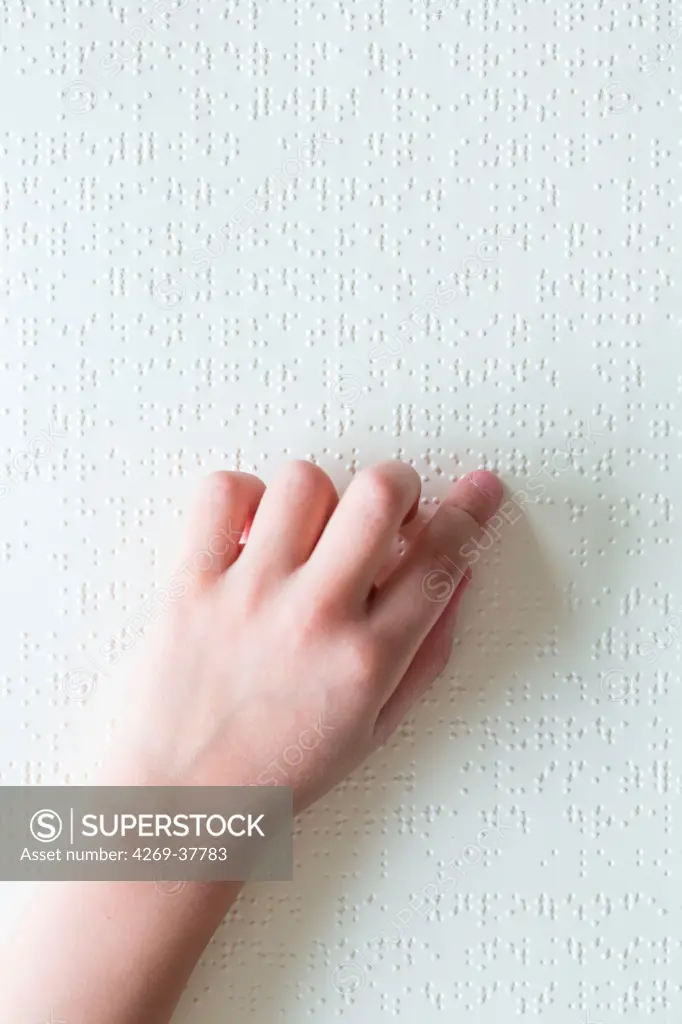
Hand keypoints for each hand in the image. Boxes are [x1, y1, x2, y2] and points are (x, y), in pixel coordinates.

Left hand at [109, 460, 502, 811]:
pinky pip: (224, 494)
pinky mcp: (192, 584)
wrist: (180, 806)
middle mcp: (316, 618)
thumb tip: (456, 580)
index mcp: (369, 660)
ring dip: (317, 496)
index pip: (441, 558)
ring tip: (305, 532)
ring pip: (305, 481)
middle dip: (396, 486)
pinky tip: (250, 532)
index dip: (471, 512)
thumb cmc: (274, 775)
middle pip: (379, 494)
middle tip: (385, 508)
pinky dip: (242, 497)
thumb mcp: (375, 728)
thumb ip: (426, 652)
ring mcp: (252, 596)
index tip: (478, 490)